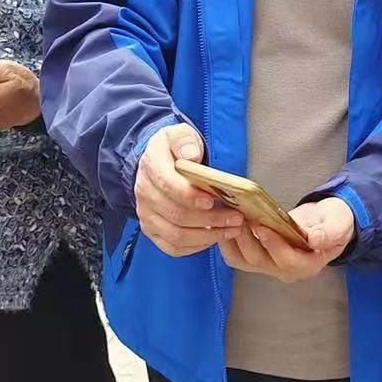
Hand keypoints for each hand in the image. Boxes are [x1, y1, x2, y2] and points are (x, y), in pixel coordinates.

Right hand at [134, 124, 243, 255]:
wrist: (157, 163)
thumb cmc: (174, 149)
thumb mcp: (180, 134)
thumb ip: (185, 141)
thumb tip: (192, 155)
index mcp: (152, 167)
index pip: (168, 185)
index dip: (190, 196)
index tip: (212, 200)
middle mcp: (145, 194)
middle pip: (176, 215)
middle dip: (210, 219)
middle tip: (236, 217)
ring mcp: (147, 215)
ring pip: (177, 235)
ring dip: (208, 236)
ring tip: (232, 229)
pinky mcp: (153, 231)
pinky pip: (173, 247)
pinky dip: (196, 247)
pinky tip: (214, 237)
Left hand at [219, 197, 355, 282]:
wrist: (326, 223)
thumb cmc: (334, 223)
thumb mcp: (337, 225)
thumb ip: (327, 233)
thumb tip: (313, 240)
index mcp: (308, 265)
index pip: (286, 260)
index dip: (272, 243)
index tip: (261, 225)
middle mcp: (286, 270)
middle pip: (259, 261)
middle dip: (246, 239)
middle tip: (240, 217)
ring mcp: (271, 266)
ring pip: (243, 261)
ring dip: (234, 240)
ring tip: (231, 218)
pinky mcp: (259, 257)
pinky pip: (238, 256)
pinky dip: (229, 241)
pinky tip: (226, 223)